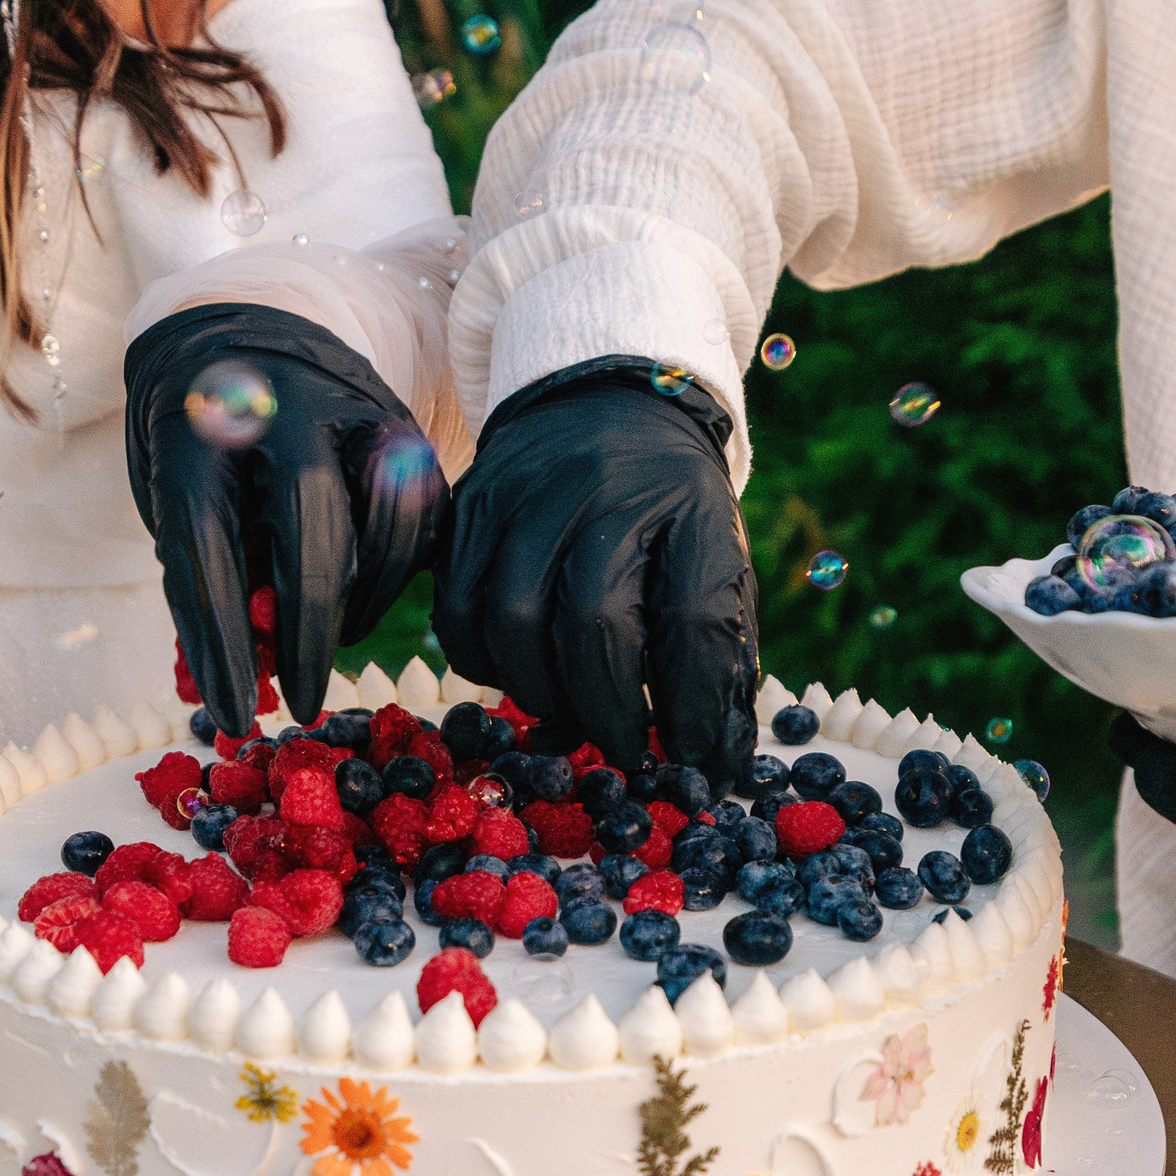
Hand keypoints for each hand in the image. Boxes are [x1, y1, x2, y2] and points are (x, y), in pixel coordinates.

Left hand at [124, 303, 448, 735]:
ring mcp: (353, 405)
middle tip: (301, 700)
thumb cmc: (195, 442)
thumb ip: (211, 573)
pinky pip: (423, 511)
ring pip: (385, 513)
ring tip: (331, 650)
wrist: (237, 332)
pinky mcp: (403, 423)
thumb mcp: (175, 499)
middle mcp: (281, 400)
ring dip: (362, 602)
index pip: (208, 538)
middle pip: (310, 512)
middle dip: (308, 622)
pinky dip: (398, 574)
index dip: (221, 639)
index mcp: (197, 420)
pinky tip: (363, 606)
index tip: (232, 715)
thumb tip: (243, 675)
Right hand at [432, 358, 759, 789]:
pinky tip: (521, 669)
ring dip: (542, 693)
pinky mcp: (467, 507)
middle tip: (624, 747)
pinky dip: (485, 662)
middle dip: (608, 710)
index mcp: (690, 509)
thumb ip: (716, 658)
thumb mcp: (715, 562)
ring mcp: (526, 494)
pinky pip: (457, 611)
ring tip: (571, 711)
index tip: (694, 756)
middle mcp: (605, 493)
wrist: (604, 406)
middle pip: (592, 624)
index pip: (694, 619)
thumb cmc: (669, 516)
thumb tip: (718, 768)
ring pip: (512, 623)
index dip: (693, 704)